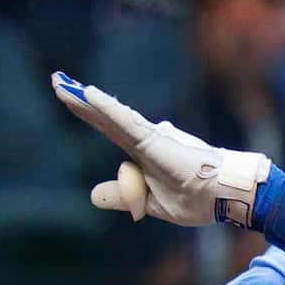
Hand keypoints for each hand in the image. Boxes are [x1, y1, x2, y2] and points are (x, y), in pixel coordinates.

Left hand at [52, 73, 274, 228]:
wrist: (227, 194)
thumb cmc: (198, 198)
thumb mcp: (151, 203)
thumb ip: (123, 195)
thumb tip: (93, 194)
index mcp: (144, 151)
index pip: (108, 127)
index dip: (87, 112)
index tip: (67, 95)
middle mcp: (146, 138)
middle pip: (105, 116)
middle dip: (79, 99)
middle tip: (57, 80)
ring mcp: (151, 137)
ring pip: (111, 115)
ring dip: (86, 101)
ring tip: (63, 85)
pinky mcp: (155, 141)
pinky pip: (126, 122)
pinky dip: (107, 108)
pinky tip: (89, 95)